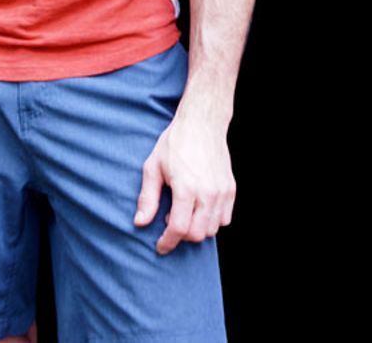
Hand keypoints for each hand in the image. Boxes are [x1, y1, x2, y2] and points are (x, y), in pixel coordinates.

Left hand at [134, 107, 236, 254]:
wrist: (201, 124)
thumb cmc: (174, 144)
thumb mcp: (152, 168)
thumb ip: (148, 198)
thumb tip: (140, 222)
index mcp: (186, 188)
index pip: (178, 229)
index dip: (167, 242)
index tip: (159, 246)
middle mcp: (207, 194)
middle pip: (196, 234)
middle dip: (180, 236)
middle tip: (168, 222)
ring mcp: (222, 193)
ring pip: (212, 229)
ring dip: (196, 229)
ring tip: (182, 212)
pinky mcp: (231, 190)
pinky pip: (224, 219)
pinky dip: (211, 221)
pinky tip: (197, 209)